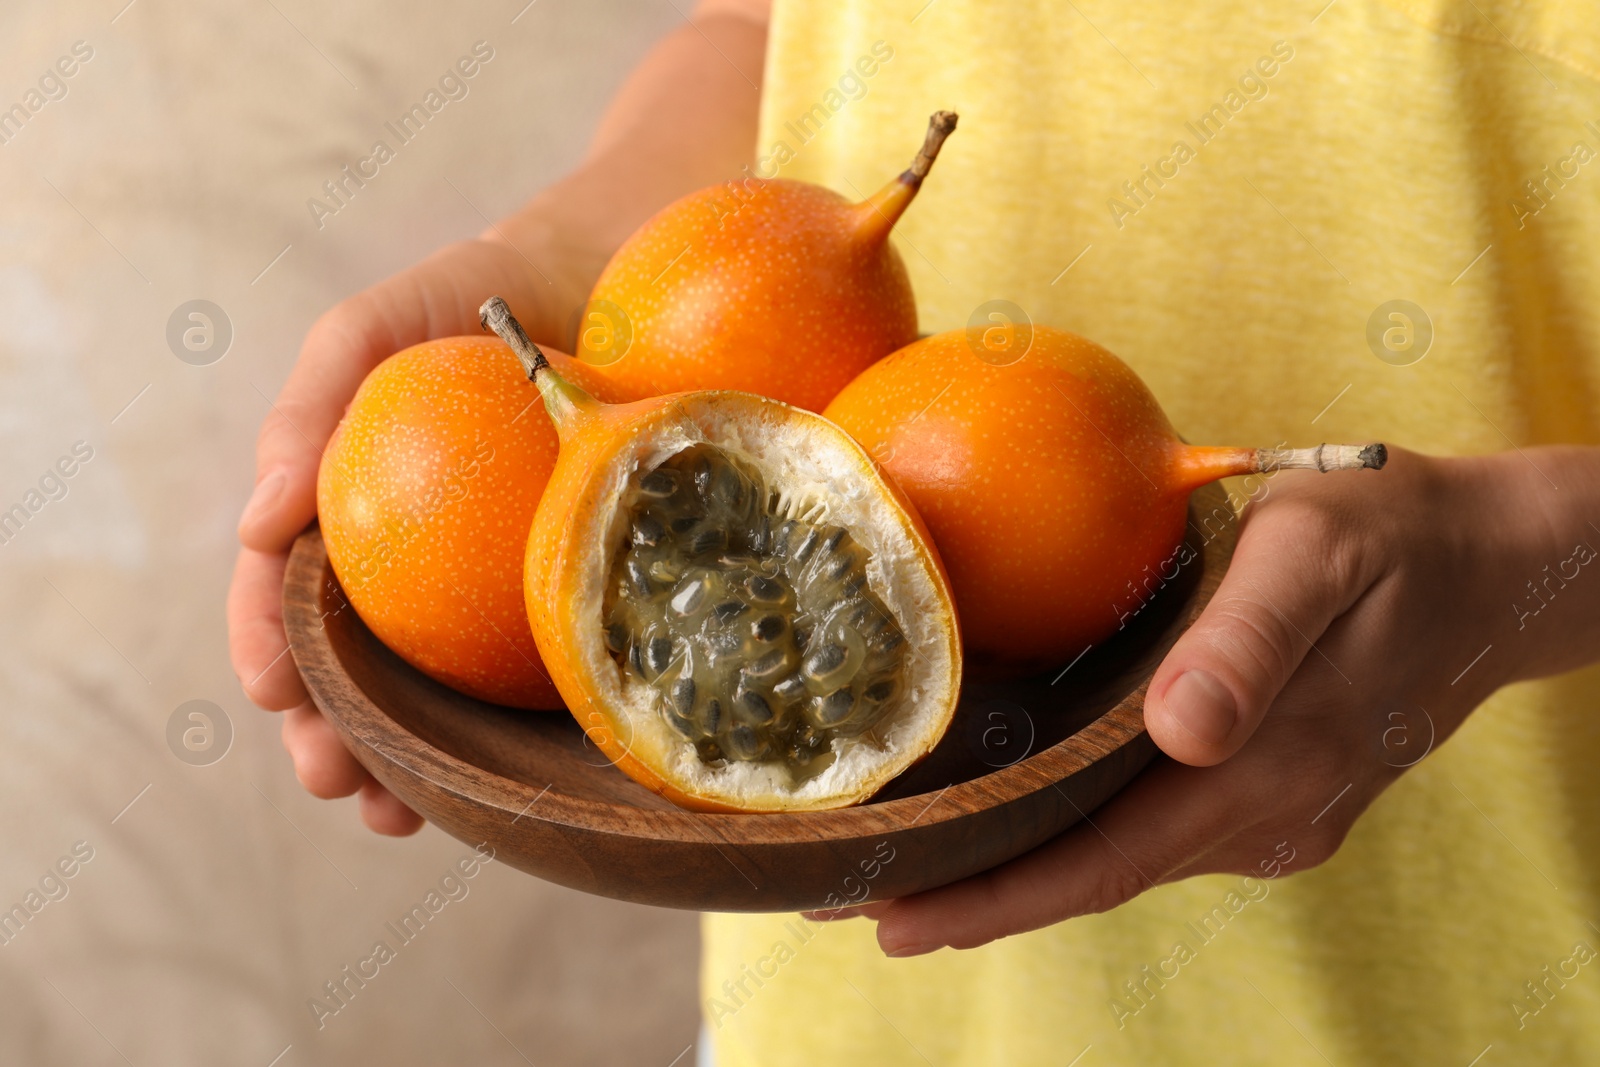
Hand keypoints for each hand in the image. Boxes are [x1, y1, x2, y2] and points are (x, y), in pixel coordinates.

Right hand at [228, 235, 582, 834]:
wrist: (588, 288)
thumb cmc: (462, 304)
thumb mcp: (367, 335)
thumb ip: (308, 411)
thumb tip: (255, 522)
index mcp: (338, 512)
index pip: (281, 594)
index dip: (266, 646)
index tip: (272, 690)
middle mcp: (398, 564)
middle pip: (345, 669)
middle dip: (327, 736)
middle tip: (333, 780)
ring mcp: (472, 590)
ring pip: (424, 696)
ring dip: (402, 764)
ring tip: (396, 814)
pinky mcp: (552, 597)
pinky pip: (519, 674)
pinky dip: (500, 735)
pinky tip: (502, 782)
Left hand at [812, 445, 1599, 954]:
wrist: (1498, 565)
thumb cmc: (1393, 535)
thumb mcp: (1320, 551)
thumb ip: (1252, 638)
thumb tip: (1183, 730)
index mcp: (1266, 767)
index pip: (1104, 861)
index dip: (997, 898)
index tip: (894, 922)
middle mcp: (1266, 815)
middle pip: (1097, 875)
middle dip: (979, 897)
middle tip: (856, 901)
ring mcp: (1277, 814)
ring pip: (1125, 858)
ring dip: (1023, 869)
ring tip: (913, 865)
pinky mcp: (1278, 793)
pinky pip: (1160, 830)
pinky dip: (1081, 834)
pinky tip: (1023, 814)